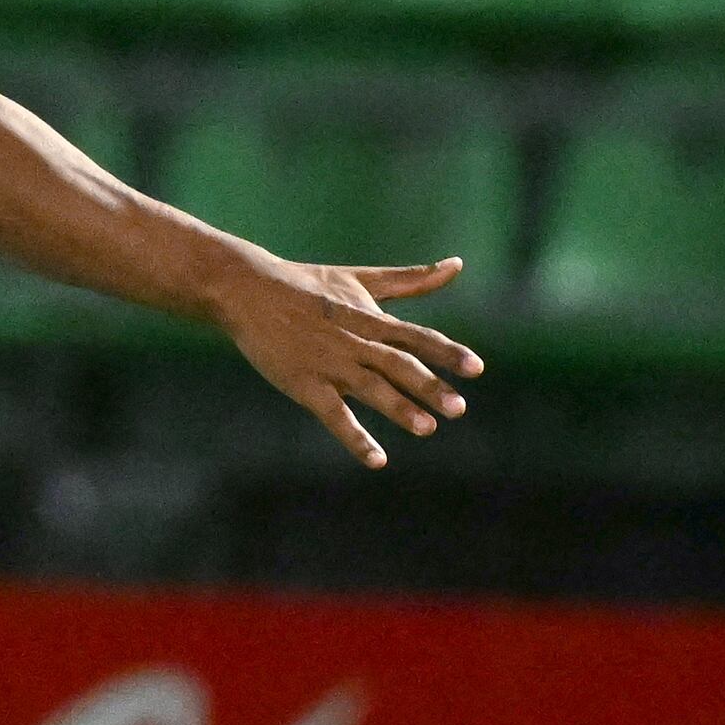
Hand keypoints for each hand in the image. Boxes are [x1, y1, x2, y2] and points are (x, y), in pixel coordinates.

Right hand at [205, 251, 482, 468]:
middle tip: (459, 408)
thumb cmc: (306, 284)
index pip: (417, 338)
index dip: (447, 352)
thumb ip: (410, 280)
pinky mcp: (305, 384)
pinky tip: (377, 459)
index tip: (476, 368)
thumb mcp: (361, 279)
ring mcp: (330, 363)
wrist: (248, 290)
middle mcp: (355, 342)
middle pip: (399, 365)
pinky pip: (334, 415)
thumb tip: (456, 265)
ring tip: (427, 428)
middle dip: (430, 387)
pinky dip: (355, 437)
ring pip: (371, 389)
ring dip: (399, 408)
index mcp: (370, 319)